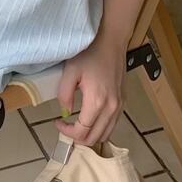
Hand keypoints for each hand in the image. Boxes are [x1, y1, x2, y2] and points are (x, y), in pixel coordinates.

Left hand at [54, 30, 125, 145]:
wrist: (111, 42)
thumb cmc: (89, 54)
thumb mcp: (70, 71)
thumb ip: (64, 95)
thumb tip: (65, 112)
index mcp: (97, 102)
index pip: (82, 131)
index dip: (67, 132)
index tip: (57, 122)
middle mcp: (111, 108)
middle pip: (95, 138)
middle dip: (78, 137)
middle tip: (66, 126)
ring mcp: (120, 106)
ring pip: (106, 134)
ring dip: (90, 135)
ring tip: (77, 124)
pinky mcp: (123, 102)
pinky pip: (112, 124)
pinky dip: (100, 128)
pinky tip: (90, 118)